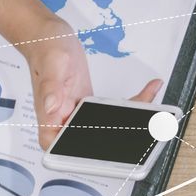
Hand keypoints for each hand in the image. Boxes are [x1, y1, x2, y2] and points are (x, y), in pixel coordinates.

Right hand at [23, 16, 166, 150]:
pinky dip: (129, 105)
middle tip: (144, 123)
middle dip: (120, 136)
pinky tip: (147, 93)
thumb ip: (51, 89)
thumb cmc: (45, 49)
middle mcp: (62, 125)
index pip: (62, 153)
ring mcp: (77, 118)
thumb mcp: (51, 66)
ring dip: (131, 119)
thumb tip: (52, 108)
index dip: (88, 158)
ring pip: (106, 130)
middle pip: (92, 144)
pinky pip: (110, 114)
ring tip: (150, 103)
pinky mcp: (88, 110)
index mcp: (49, 122)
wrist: (49, 37)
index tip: (112, 155)